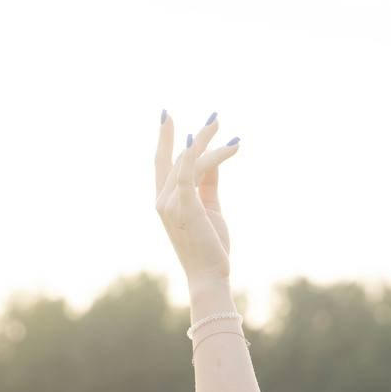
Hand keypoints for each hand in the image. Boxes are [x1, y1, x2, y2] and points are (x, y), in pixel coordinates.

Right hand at [155, 111, 239, 285]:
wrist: (209, 275)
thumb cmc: (210, 246)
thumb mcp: (209, 207)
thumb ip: (208, 182)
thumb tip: (213, 158)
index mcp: (166, 203)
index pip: (162, 165)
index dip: (165, 140)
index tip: (168, 117)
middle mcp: (162, 201)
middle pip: (174, 158)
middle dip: (189, 135)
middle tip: (209, 116)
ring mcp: (170, 204)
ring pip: (189, 162)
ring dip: (208, 143)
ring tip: (228, 131)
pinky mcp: (185, 206)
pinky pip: (189, 172)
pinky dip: (198, 153)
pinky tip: (213, 141)